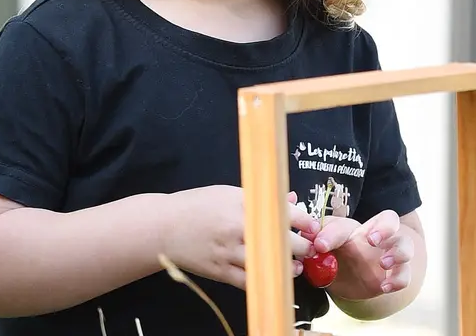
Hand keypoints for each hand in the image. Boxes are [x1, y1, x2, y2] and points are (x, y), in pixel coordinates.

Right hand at [157, 185, 318, 289]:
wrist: (162, 227)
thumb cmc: (195, 206)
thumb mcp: (226, 193)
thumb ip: (257, 199)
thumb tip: (289, 200)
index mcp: (240, 203)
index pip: (284, 212)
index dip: (304, 221)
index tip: (313, 226)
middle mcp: (237, 226)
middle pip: (283, 240)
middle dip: (303, 246)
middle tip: (310, 247)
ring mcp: (228, 251)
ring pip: (270, 263)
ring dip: (288, 267)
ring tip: (296, 266)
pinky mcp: (220, 270)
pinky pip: (251, 281)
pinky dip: (266, 280)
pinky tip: (275, 277)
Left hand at [322, 209, 415, 299]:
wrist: (350, 279)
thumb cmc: (338, 253)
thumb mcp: (325, 245)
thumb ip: (319, 240)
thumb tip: (311, 239)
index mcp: (355, 226)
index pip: (347, 223)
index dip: (334, 232)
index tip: (320, 245)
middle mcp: (378, 236)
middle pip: (391, 219)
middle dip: (385, 227)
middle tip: (371, 240)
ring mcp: (390, 254)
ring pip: (406, 245)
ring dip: (398, 252)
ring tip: (384, 263)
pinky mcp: (395, 274)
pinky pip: (406, 275)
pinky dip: (399, 280)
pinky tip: (385, 287)